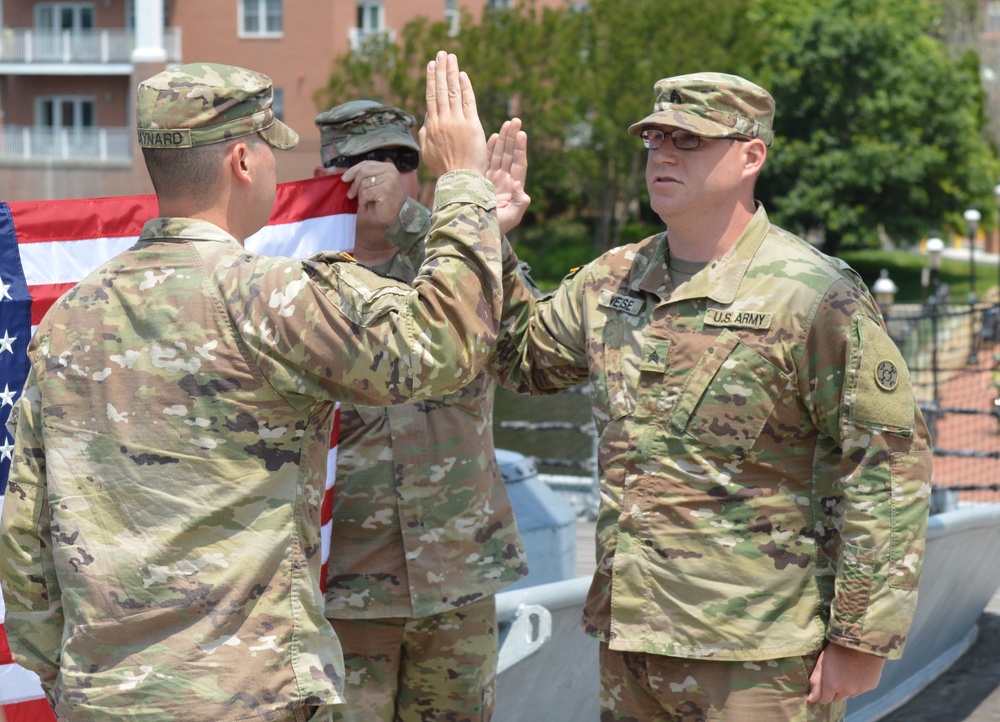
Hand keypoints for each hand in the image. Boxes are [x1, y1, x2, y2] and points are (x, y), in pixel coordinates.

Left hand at [341, 160, 408, 228]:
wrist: (396, 217)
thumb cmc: (384, 202)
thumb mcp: (375, 185)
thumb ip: (366, 177)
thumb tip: (346, 176)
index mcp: (387, 167)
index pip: (366, 164)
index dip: (353, 170)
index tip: (344, 179)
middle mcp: (390, 171)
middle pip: (363, 171)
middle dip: (354, 184)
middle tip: (350, 195)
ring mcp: (389, 180)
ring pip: (364, 183)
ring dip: (360, 196)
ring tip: (363, 203)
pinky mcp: (386, 190)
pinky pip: (366, 193)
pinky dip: (363, 202)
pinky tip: (366, 207)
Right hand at [418, 51, 486, 176]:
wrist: (460, 179)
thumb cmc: (444, 169)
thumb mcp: (428, 153)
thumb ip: (425, 134)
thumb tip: (426, 117)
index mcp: (431, 127)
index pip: (431, 98)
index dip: (432, 80)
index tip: (431, 66)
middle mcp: (443, 121)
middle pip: (441, 90)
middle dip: (441, 70)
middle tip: (440, 54)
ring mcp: (457, 121)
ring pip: (453, 92)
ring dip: (452, 72)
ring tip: (450, 57)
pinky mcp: (472, 125)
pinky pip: (468, 101)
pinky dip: (465, 87)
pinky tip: (462, 74)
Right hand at [485, 118, 530, 234]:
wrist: (478, 233)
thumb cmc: (496, 228)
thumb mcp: (512, 217)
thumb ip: (519, 203)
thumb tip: (520, 186)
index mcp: (513, 187)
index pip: (519, 164)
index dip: (520, 148)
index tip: (521, 133)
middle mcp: (504, 181)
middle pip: (510, 155)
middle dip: (512, 138)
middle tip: (515, 120)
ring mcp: (493, 179)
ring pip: (499, 155)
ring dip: (503, 139)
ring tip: (506, 123)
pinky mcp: (481, 180)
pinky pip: (487, 161)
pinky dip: (490, 148)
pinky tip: (493, 136)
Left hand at [807, 643, 885, 704]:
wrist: (862, 641)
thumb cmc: (838, 648)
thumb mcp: (822, 662)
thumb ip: (816, 682)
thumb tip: (811, 700)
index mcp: (832, 685)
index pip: (824, 700)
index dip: (823, 693)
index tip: (823, 684)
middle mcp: (846, 691)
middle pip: (837, 698)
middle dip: (834, 691)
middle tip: (835, 675)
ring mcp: (859, 689)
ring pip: (849, 694)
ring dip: (846, 688)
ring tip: (846, 671)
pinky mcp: (870, 686)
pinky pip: (861, 689)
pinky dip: (858, 684)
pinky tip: (857, 670)